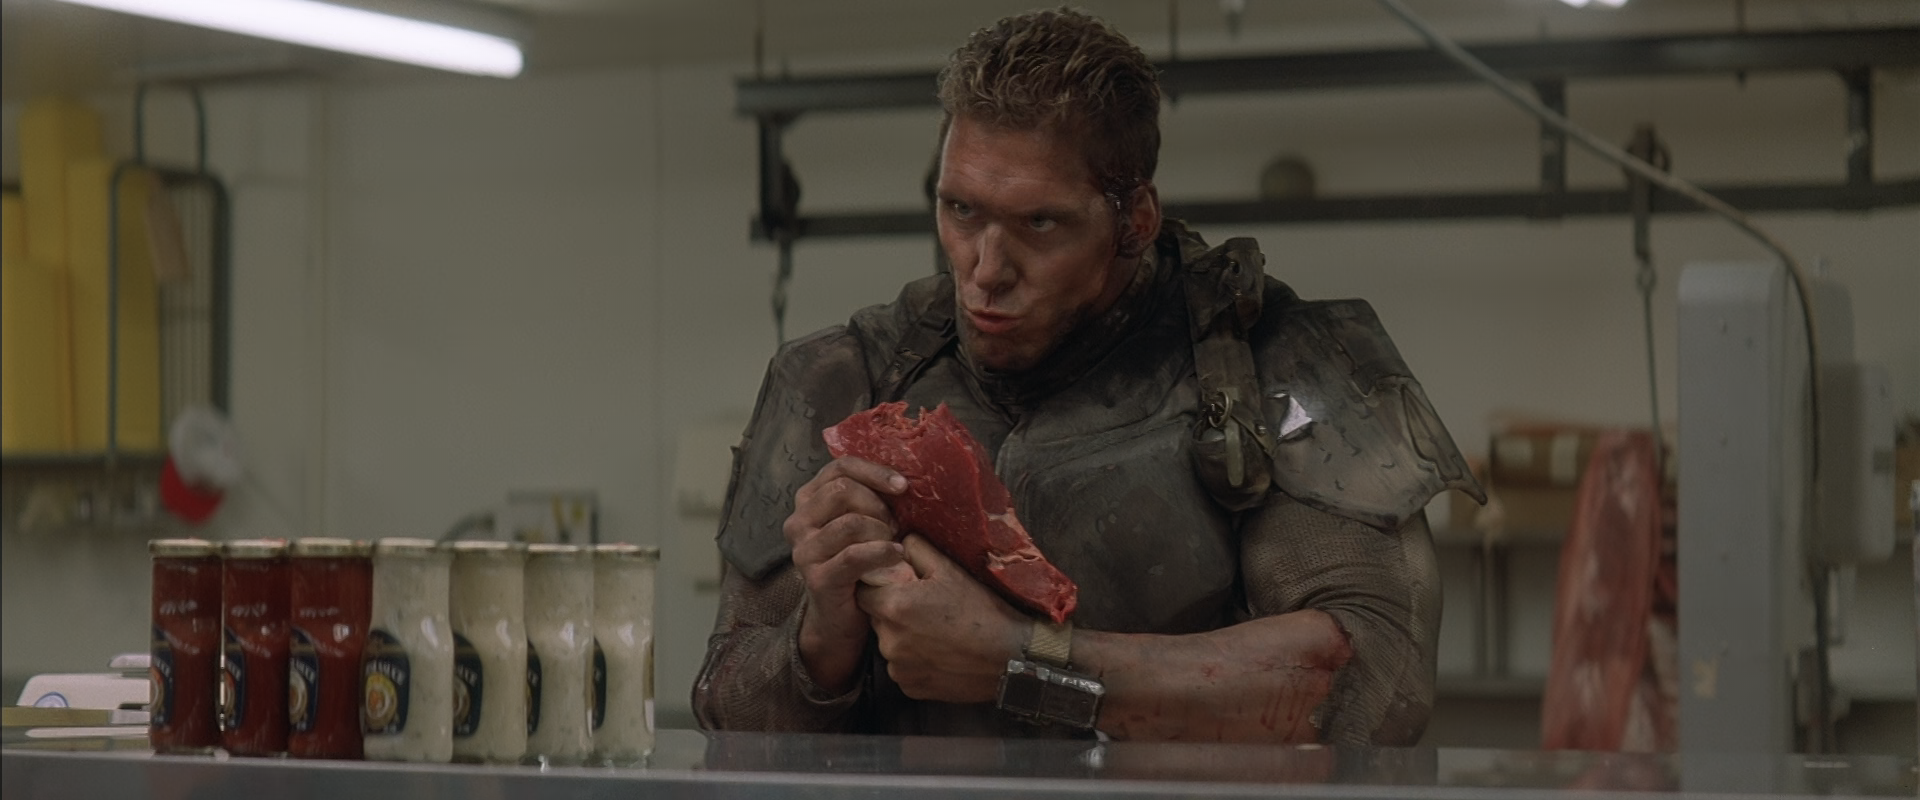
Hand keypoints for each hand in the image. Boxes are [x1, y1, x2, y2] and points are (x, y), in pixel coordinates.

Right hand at [784, 457, 909, 691]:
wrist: (840, 617)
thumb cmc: (858, 564)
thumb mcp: (860, 523)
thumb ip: (868, 497)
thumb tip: (902, 476)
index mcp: (808, 500)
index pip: (840, 467)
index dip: (875, 472)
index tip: (903, 486)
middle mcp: (798, 522)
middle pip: (843, 490)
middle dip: (878, 505)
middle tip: (895, 526)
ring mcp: (804, 551)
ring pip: (851, 522)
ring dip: (882, 532)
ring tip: (894, 545)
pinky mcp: (817, 578)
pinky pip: (855, 555)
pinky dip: (882, 553)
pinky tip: (897, 556)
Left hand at [857, 534, 1028, 703]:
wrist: (1010, 657)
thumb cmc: (982, 612)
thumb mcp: (951, 570)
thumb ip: (917, 550)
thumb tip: (899, 541)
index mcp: (894, 606)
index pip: (864, 591)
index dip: (880, 587)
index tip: (900, 587)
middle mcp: (889, 640)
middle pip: (876, 618)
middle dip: (893, 611)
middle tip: (925, 609)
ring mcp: (898, 667)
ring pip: (889, 644)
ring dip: (903, 637)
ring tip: (937, 632)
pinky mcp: (909, 687)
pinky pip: (902, 668)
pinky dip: (914, 661)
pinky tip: (940, 653)